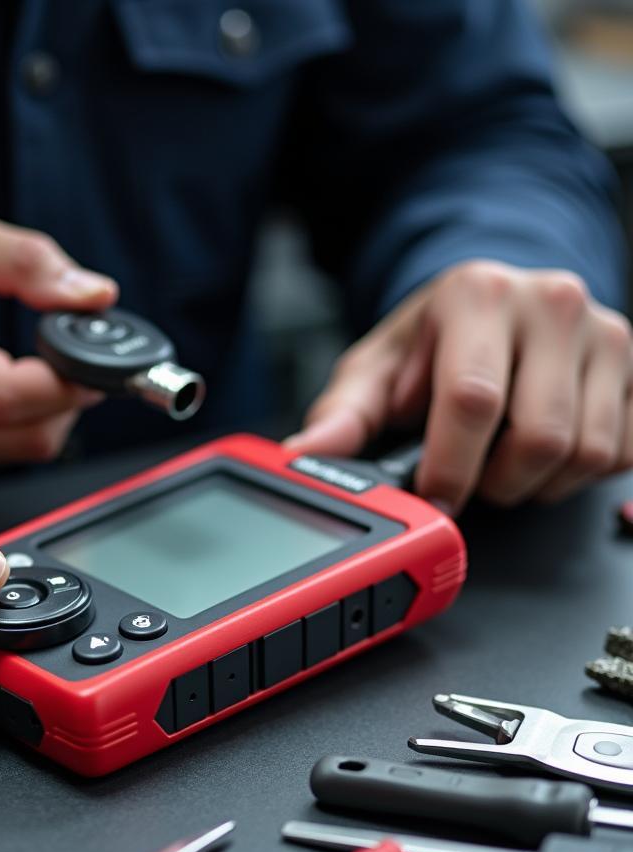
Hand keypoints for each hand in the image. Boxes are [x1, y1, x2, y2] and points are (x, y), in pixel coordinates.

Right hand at [0, 206, 117, 476]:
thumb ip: (26, 261)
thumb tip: (93, 295)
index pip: (8, 395)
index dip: (68, 381)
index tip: (89, 355)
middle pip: (26, 435)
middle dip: (68, 398)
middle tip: (70, 357)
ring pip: (20, 452)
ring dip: (48, 414)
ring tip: (35, 368)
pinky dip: (19, 428)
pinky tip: (3, 393)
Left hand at [285, 261, 632, 511]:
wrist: (492, 308)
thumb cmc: (431, 342)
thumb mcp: (374, 370)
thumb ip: (342, 415)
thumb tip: (305, 455)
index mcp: (477, 296)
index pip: (473, 401)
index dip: (450, 467)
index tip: (433, 499)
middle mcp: (550, 304)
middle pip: (539, 437)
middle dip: (494, 482)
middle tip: (468, 476)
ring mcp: (605, 333)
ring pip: (585, 453)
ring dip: (535, 482)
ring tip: (499, 461)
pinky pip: (621, 453)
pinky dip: (576, 475)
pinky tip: (540, 454)